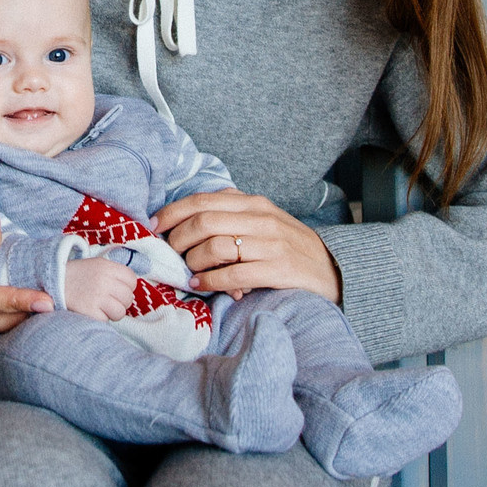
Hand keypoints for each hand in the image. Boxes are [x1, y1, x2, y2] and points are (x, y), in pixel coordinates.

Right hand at [59, 256, 137, 321]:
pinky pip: (106, 320)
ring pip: (120, 312)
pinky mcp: (89, 311)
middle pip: (128, 298)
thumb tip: (132, 293)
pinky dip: (99, 318)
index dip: (126, 287)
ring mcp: (97, 296)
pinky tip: (90, 310)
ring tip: (101, 307)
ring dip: (112, 313)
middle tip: (106, 300)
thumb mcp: (97, 265)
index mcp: (107, 266)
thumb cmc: (79, 276)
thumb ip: (116, 275)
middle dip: (120, 302)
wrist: (53, 283)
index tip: (115, 289)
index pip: (132, 280)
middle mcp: (104, 280)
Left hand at [154, 191, 341, 302]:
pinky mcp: (279, 269)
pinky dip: (211, 281)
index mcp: (253, 203)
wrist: (332, 270)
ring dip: (194, 262)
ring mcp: (272, 243)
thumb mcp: (261, 222)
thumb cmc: (287, 247)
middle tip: (171, 254)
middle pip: (204, 221)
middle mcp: (261, 218)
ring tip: (189, 272)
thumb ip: (230, 216)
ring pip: (216, 246)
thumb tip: (186, 221)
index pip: (203, 200)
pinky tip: (201, 286)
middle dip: (178, 239)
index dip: (172, 212)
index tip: (154, 226)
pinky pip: (235, 274)